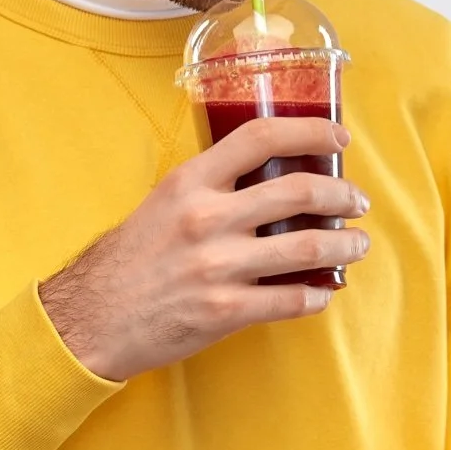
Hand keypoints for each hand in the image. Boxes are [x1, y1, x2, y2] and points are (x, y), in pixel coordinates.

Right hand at [39, 118, 367, 381]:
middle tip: (357, 200)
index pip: (260, 137)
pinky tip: (323, 291)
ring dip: (344, 244)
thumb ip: (211, 185)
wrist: (92, 318)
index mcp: (190, 182)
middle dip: (342, 194)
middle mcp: (206, 219)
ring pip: (307, 248)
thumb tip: (268, 173)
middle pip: (298, 191)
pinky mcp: (223, 311)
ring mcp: (217, 267)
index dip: (310, 131)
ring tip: (357, 244)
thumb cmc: (130, 258)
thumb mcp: (163, 201)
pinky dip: (317, 295)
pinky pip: (290, 300)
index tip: (338, 137)